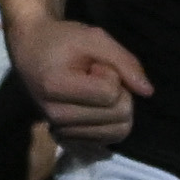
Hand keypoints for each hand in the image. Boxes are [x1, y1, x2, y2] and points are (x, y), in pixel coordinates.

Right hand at [12, 12, 151, 149]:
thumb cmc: (62, 40)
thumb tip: (148, 92)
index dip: (112, 73)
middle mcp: (56, 116)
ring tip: (92, 91)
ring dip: (114, 109)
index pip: (111, 93)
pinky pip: (107, 142)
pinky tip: (94, 108)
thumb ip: (124, 61)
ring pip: (117, 132)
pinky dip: (109, 124)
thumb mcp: (95, 37)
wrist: (31, 51)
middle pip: (118, 115)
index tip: (93, 64)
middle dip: (118, 92)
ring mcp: (60, 132)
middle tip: (94, 77)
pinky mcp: (67, 141)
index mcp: (56, 87)